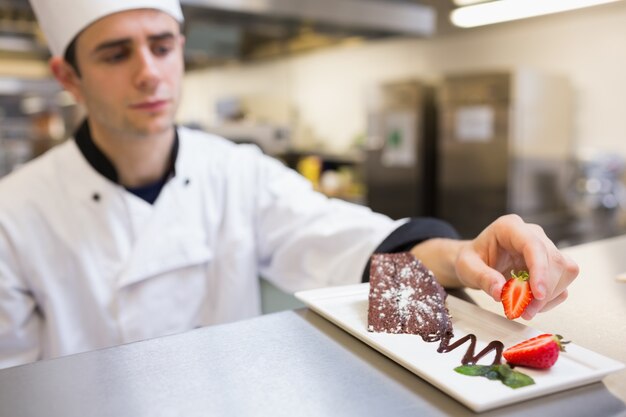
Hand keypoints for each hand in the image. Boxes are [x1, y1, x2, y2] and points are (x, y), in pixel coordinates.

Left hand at [454, 214, 578, 319]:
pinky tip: (531, 304)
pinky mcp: (550, 263)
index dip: (540, 270)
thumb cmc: (472, 259)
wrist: (476, 262)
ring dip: (549, 296)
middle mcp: (532, 234)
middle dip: (544, 290)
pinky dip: (550, 298)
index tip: (538, 294)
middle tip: (525, 310)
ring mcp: (544, 247)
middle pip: (554, 260)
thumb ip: (482, 278)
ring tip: (525, 309)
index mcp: (510, 227)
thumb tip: (499, 292)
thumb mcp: (467, 267)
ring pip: (564, 271)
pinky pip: (562, 282)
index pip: (534, 245)